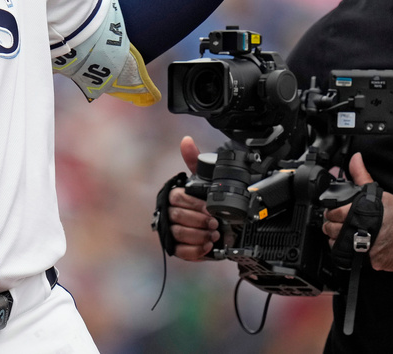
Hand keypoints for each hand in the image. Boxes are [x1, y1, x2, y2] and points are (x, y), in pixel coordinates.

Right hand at [167, 136, 220, 260]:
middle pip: (177, 216)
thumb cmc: (207, 203)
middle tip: (214, 223)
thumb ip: (194, 161)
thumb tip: (186, 141)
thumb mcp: (203, 181)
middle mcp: (169, 214)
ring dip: (199, 235)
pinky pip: (180, 251)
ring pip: (179, 233)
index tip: (210, 209)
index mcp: (174, 197)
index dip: (194, 205)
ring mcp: (172, 232)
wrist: (222, 228)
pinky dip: (195, 250)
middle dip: (198, 221)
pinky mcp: (176, 248)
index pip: (177, 199)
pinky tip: (207, 246)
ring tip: (213, 234)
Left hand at [322, 153, 392, 271]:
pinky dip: (349, 252)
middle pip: (332, 229)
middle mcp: (362, 232)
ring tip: (346, 234)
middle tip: (338, 222)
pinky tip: (355, 245)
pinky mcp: (370, 262)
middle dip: (332, 225)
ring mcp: (366, 249)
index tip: (334, 211)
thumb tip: (355, 159)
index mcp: (361, 213)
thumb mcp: (382, 195)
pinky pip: (350, 258)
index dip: (331, 212)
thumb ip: (362, 178)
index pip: (333, 213)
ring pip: (337, 245)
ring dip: (337, 239)